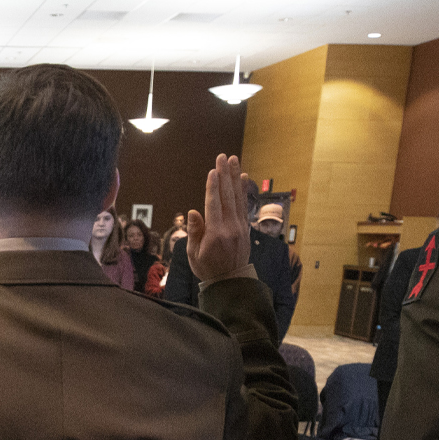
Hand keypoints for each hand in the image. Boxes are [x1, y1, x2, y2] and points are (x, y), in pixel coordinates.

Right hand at [184, 154, 252, 284]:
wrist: (230, 282)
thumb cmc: (207, 268)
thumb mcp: (194, 254)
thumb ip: (194, 231)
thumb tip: (193, 211)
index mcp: (215, 234)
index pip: (214, 205)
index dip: (213, 187)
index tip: (213, 171)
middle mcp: (230, 227)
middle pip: (227, 196)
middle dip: (224, 175)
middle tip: (223, 157)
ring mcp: (240, 227)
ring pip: (237, 197)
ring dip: (235, 177)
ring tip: (233, 160)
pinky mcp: (245, 228)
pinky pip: (243, 205)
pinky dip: (243, 190)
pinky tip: (243, 177)